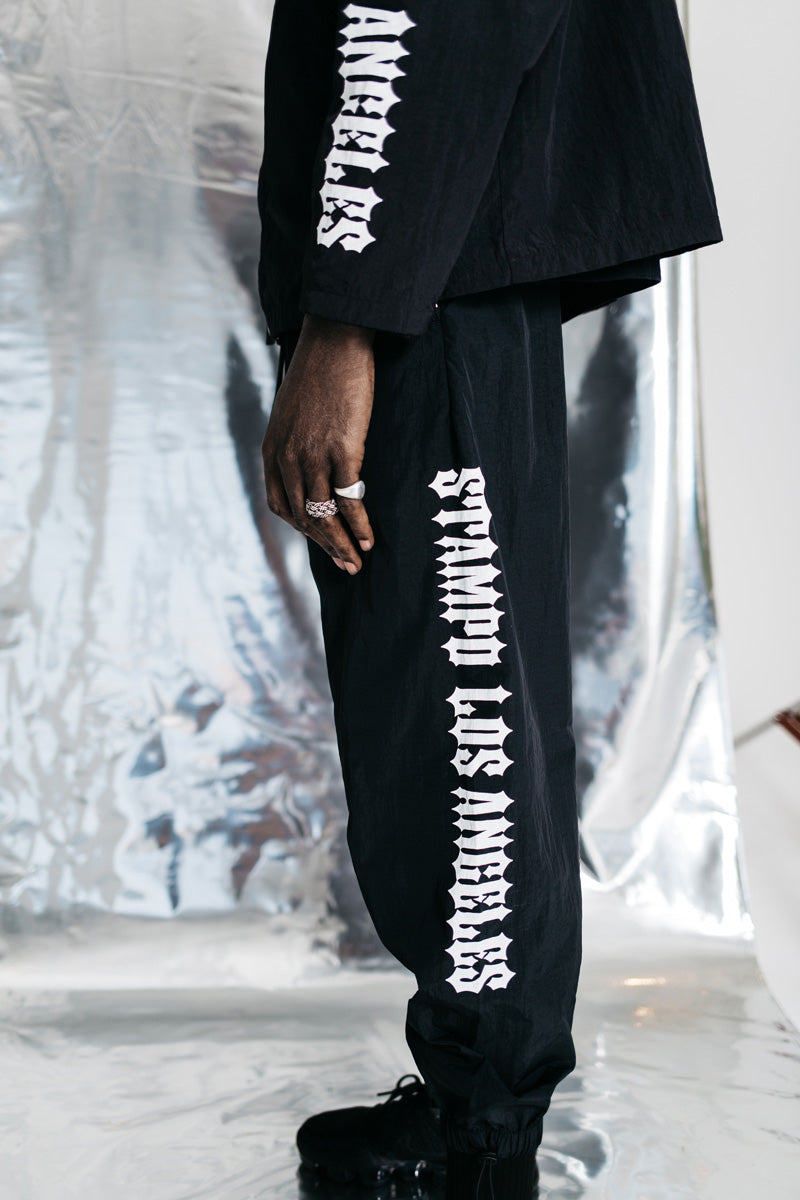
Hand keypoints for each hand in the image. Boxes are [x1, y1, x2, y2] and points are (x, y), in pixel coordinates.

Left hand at [262, 314, 375, 572]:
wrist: (335, 340)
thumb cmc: (321, 372)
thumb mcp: (293, 412)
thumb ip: (296, 442)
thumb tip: (312, 464)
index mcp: (273, 450)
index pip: (281, 505)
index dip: (303, 529)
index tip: (322, 540)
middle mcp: (287, 457)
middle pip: (303, 518)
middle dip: (325, 547)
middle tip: (345, 566)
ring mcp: (313, 454)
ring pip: (324, 514)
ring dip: (342, 544)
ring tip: (357, 561)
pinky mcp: (341, 448)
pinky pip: (348, 498)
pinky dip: (358, 523)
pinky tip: (369, 537)